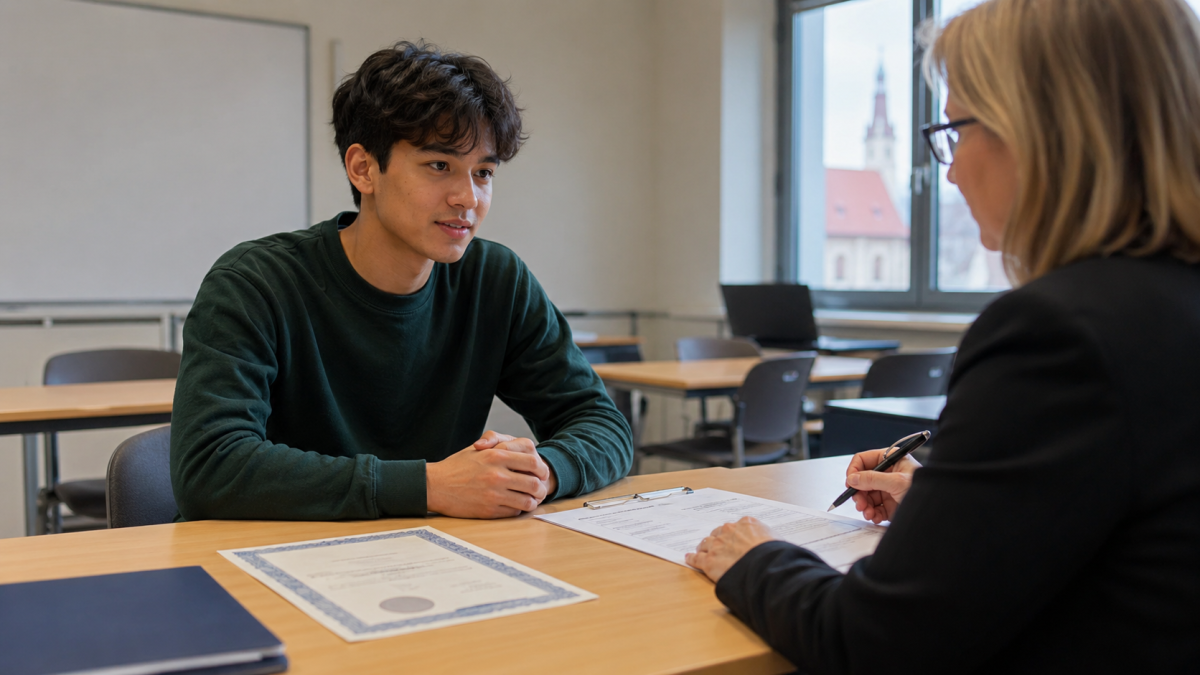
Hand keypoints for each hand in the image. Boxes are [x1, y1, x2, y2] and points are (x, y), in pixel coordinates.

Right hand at [425, 430, 553, 517]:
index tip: (541, 473)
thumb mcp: (477, 449)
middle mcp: (497, 475)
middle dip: (540, 488)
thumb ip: (499, 445)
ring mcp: (494, 494)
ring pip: (527, 501)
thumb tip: (521, 451)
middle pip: (534, 484)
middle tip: (539, 489)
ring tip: (529, 499)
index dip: (541, 469)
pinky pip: (513, 511)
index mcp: (496, 456)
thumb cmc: (456, 466)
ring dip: (531, 501)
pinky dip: (517, 509)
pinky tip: (513, 505)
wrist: (435, 485)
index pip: (532, 462)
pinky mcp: (489, 510)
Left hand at [684, 517, 775, 582]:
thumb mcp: (778, 541)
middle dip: (719, 539)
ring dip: (704, 547)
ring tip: (702, 550)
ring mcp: (718, 545)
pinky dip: (692, 558)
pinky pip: (697, 558)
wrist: (764, 567)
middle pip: (719, 533)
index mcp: (747, 523)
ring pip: (706, 543)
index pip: (737, 526)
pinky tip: (689, 558)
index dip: (734, 534)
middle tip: (719, 546)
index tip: (734, 538)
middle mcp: (730, 531)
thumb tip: (778, 548)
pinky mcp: (709, 561)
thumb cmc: (775, 555)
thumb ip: (772, 541)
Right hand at [845, 447, 921, 523]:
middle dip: (859, 493)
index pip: (864, 460)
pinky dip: (872, 513)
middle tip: (860, 503)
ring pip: (866, 495)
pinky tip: (875, 517)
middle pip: (862, 480)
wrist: (938, 511)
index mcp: (891, 460)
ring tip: (868, 513)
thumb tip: (853, 478)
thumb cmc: (925, 491)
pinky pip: (873, 508)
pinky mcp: (889, 504)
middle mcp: (888, 473)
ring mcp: (888, 489)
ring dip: (864, 505)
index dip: (854, 470)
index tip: (850, 483)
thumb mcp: (897, 482)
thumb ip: (872, 479)